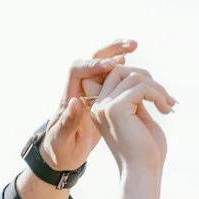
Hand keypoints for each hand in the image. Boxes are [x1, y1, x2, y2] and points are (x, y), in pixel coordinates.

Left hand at [37, 40, 156, 176]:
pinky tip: (138, 66)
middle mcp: (79, 87)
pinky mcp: (101, 95)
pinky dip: (125, 68)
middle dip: (110, 49)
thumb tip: (76, 101)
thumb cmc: (60, 149)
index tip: (112, 66)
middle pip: (92, 59)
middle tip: (131, 45)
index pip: (78, 70)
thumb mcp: (62, 140)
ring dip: (119, 52)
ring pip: (105, 64)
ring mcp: (91, 90)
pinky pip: (113, 76)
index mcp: (68, 95)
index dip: (94, 65)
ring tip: (135, 45)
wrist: (62, 153)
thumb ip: (69, 122)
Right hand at [89, 60, 176, 177]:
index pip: (116, 76)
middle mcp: (98, 106)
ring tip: (168, 105)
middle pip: (120, 71)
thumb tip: (141, 75)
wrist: (143, 174)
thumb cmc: (146, 152)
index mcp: (102, 109)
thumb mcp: (139, 118)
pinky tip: (166, 110)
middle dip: (147, 78)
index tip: (159, 93)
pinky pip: (141, 87)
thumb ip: (135, 98)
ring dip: (157, 88)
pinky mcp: (115, 109)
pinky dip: (158, 95)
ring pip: (134, 77)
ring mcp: (105, 107)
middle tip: (165, 97)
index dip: (138, 77)